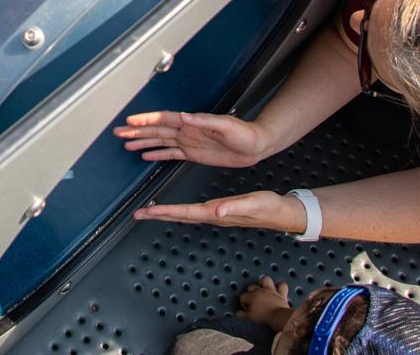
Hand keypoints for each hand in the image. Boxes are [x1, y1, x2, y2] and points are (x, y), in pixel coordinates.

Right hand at [113, 110, 266, 166]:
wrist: (256, 145)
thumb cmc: (245, 133)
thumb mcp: (227, 125)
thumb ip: (205, 121)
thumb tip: (185, 116)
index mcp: (192, 122)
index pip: (164, 119)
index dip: (147, 120)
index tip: (130, 122)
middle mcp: (187, 131)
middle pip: (156, 129)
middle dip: (137, 131)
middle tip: (119, 133)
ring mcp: (188, 142)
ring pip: (160, 141)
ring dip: (143, 142)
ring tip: (126, 144)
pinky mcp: (193, 153)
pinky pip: (170, 153)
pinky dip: (157, 154)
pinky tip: (146, 155)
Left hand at [133, 190, 304, 233]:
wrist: (281, 213)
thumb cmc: (268, 207)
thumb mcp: (253, 203)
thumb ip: (235, 206)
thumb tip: (217, 212)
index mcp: (217, 212)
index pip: (186, 212)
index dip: (165, 211)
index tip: (148, 211)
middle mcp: (213, 215)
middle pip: (180, 216)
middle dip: (158, 214)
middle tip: (138, 213)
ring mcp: (216, 214)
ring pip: (185, 214)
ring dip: (166, 213)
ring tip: (150, 210)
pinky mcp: (219, 211)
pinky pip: (193, 211)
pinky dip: (180, 209)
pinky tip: (176, 207)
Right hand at [237, 275, 290, 326]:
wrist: (277, 317)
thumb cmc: (262, 317)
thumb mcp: (249, 318)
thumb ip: (241, 314)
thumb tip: (236, 313)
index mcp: (251, 296)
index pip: (242, 296)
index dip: (243, 304)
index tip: (247, 310)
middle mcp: (261, 291)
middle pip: (251, 286)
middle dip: (250, 292)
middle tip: (252, 302)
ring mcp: (271, 291)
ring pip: (266, 280)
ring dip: (263, 283)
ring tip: (262, 288)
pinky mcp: (281, 294)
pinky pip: (282, 286)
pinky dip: (280, 286)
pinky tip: (278, 289)